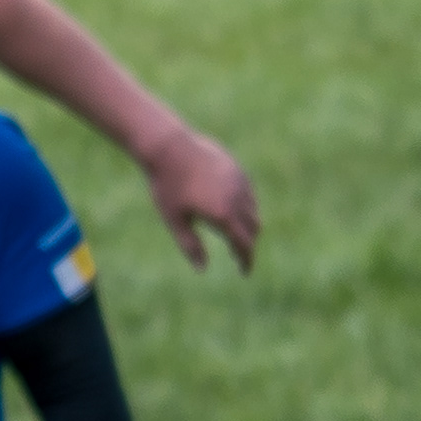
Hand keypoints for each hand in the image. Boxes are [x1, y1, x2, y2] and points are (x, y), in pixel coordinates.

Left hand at [141, 124, 257, 274]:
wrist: (169, 148)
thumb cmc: (167, 186)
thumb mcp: (175, 220)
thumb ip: (190, 245)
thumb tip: (203, 269)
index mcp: (223, 215)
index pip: (244, 244)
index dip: (246, 260)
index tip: (244, 272)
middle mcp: (238, 199)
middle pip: (253, 229)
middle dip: (247, 244)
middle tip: (238, 256)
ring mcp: (240, 182)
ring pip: (253, 210)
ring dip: (248, 225)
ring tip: (235, 235)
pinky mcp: (237, 169)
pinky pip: (249, 194)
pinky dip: (246, 208)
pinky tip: (232, 211)